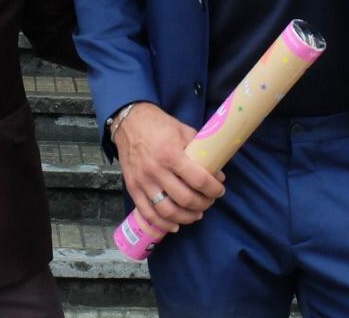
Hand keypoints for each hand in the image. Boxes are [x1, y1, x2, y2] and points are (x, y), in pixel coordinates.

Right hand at [114, 102, 224, 233]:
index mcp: (171, 154)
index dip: (213, 189)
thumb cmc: (158, 125)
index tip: (220, 190)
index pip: (198, 179)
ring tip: (196, 214)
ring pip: (168, 210)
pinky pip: (148, 213)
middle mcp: (156, 170)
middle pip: (185, 198)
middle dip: (203, 204)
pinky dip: (163, 224)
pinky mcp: (133, 188)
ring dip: (186, 217)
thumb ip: (199, 150)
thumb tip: (216, 171)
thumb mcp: (182, 131)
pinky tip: (175, 225)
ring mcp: (143, 181)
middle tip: (209, 201)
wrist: (128, 122)